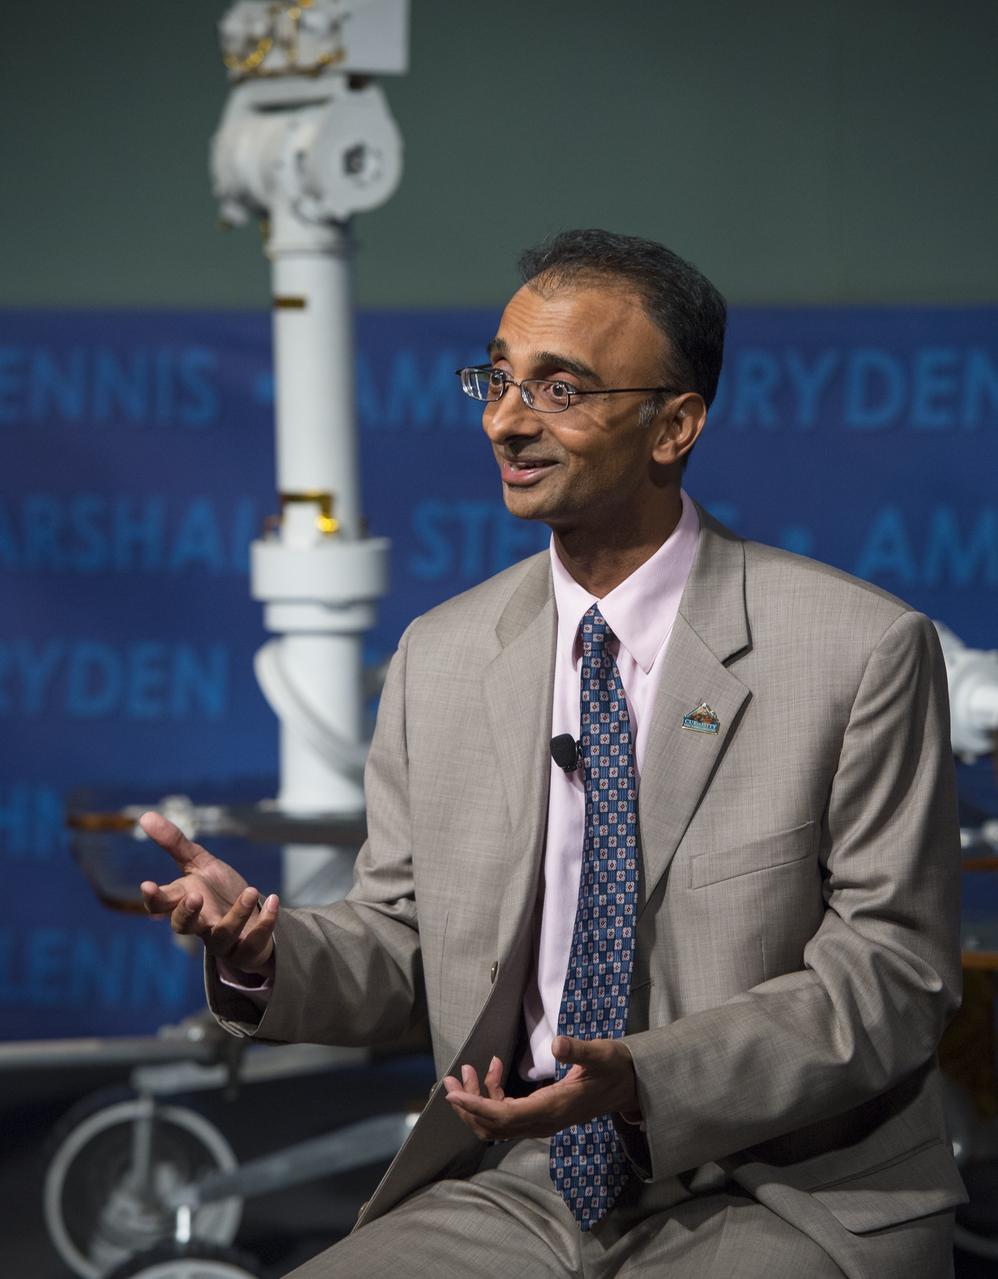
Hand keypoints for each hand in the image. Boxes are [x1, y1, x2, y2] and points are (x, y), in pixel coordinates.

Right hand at [138, 811, 278, 975]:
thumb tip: (145, 816)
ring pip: (223, 934)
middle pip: (183, 926)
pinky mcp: (247, 949)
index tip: (147, 884)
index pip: (161, 904)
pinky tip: (274, 900)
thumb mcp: (200, 864)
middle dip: (186, 913)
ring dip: (237, 914)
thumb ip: (175, 843)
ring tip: (252, 890)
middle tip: (195, 896)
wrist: (252, 916)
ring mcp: (222, 940)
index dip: (153, 898)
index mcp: (184, 902)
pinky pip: (254, 943)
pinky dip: (265, 923)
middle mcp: (199, 924)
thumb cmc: (220, 891)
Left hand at [442, 1036, 639, 1141]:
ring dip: (478, 1100)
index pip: (505, 1116)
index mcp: (553, 1109)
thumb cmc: (615, 1068)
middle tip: (451, 1080)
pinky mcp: (542, 1116)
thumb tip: (557, 1044)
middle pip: (494, 1126)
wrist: (631, 1086)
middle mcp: (544, 1122)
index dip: (476, 1107)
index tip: (454, 1095)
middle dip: (468, 1105)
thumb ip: (579, 1051)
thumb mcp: (601, 1054)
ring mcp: (543, 1122)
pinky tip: (495, 1071)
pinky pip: (509, 1115)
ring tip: (468, 1070)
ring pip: (498, 1123)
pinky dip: (494, 1096)